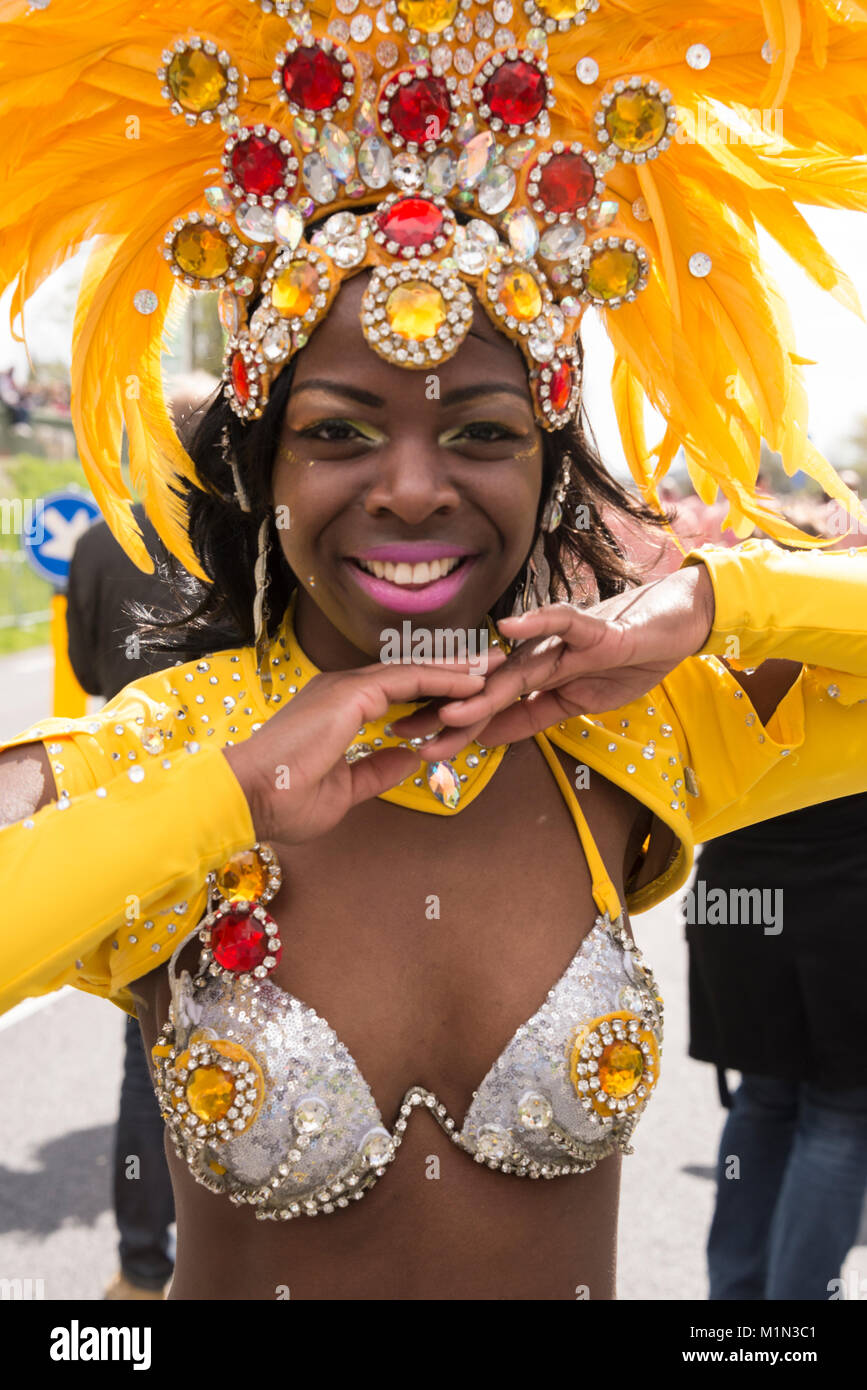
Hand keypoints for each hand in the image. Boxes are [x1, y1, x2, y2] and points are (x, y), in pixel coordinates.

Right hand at [221, 651, 504, 844]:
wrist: (248, 796)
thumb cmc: (283, 800)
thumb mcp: (344, 790)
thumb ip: (377, 771)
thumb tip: (412, 757)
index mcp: (337, 709)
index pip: (396, 692)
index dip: (433, 690)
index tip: (465, 692)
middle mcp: (341, 689)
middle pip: (409, 672)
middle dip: (453, 669)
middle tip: (491, 666)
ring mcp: (345, 686)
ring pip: (414, 670)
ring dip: (457, 668)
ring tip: (494, 667)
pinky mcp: (351, 693)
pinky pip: (409, 680)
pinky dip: (443, 678)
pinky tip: (473, 682)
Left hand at [392, 563, 715, 758]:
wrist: (676, 626)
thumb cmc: (626, 660)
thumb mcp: (576, 703)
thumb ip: (531, 717)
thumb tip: (484, 737)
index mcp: (533, 676)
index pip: (485, 706)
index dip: (449, 726)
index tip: (410, 745)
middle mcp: (539, 655)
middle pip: (487, 688)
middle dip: (446, 712)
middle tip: (405, 732)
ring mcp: (564, 642)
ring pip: (515, 663)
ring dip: (481, 683)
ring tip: (447, 704)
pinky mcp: (597, 628)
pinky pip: (564, 622)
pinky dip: (537, 623)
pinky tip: (507, 627)